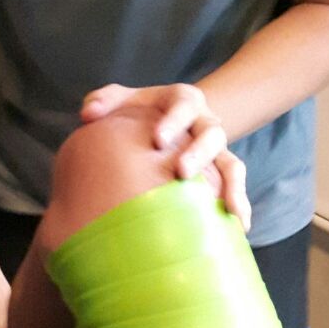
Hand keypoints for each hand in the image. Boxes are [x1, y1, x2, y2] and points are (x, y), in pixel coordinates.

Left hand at [81, 82, 250, 230]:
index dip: (174, 122)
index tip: (158, 140)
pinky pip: (236, 187)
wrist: (173, 122)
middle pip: (212, 134)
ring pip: (232, 164)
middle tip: (182, 173)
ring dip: (231, 186)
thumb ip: (106, 100)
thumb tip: (88, 114)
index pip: (183, 105)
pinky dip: (239, 205)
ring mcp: (217, 150)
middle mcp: (205, 124)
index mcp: (184, 101)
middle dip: (199, 153)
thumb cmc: (143, 113)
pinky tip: (240, 228)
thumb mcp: (126, 99)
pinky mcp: (222, 172)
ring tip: (229, 210)